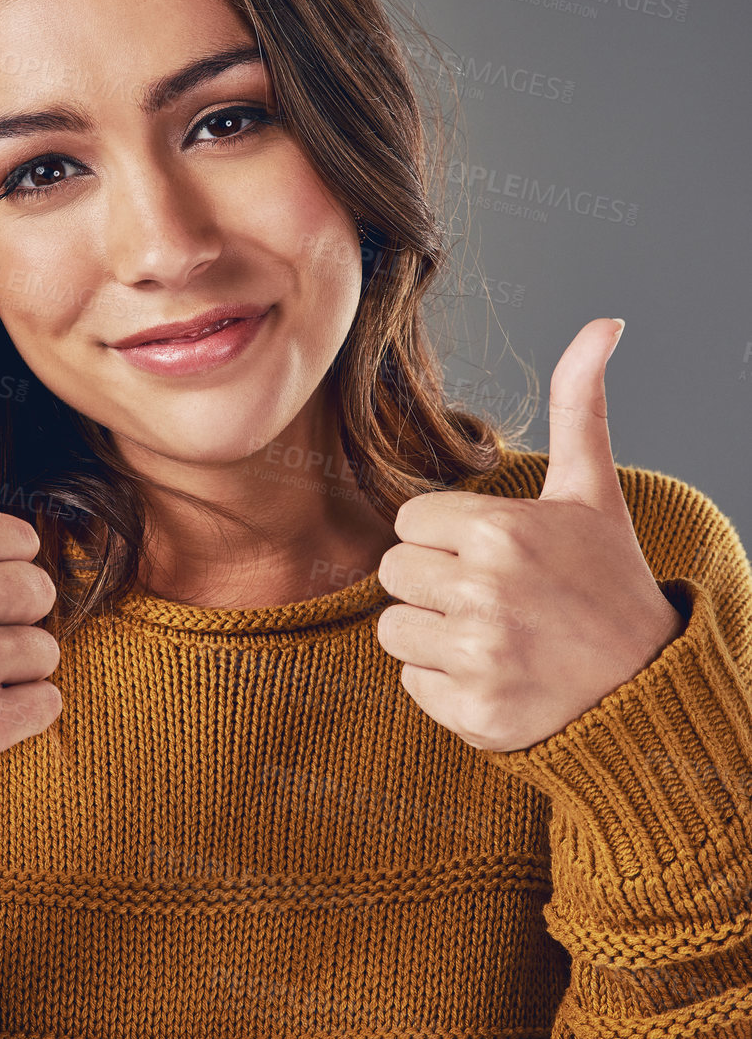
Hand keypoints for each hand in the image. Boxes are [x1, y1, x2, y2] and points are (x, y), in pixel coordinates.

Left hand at [375, 318, 685, 750]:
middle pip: (392, 574)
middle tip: (492, 595)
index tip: (494, 553)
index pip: (409, 523)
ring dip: (432, 634)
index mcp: (501, 532)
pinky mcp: (473, 715)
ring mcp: (479, 659)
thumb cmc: (609, 580)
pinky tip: (496, 674)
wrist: (647, 687)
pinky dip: (445, 685)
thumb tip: (603, 323)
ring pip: (392, 630)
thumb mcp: (592, 491)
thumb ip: (580, 403)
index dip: (447, 536)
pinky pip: (411, 684)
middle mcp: (485, 595)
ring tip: (493, 633)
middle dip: (432, 582)